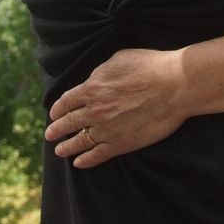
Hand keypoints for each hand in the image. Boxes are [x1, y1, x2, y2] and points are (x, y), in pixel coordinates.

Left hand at [45, 48, 191, 168]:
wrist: (174, 85)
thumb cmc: (150, 67)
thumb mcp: (118, 60)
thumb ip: (101, 73)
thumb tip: (94, 80)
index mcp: (92, 88)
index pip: (67, 101)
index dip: (58, 109)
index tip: (54, 114)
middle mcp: (95, 110)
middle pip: (69, 123)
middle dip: (57, 129)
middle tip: (49, 134)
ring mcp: (107, 129)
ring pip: (80, 141)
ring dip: (67, 147)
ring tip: (59, 151)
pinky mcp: (122, 143)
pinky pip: (98, 155)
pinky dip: (86, 160)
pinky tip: (79, 163)